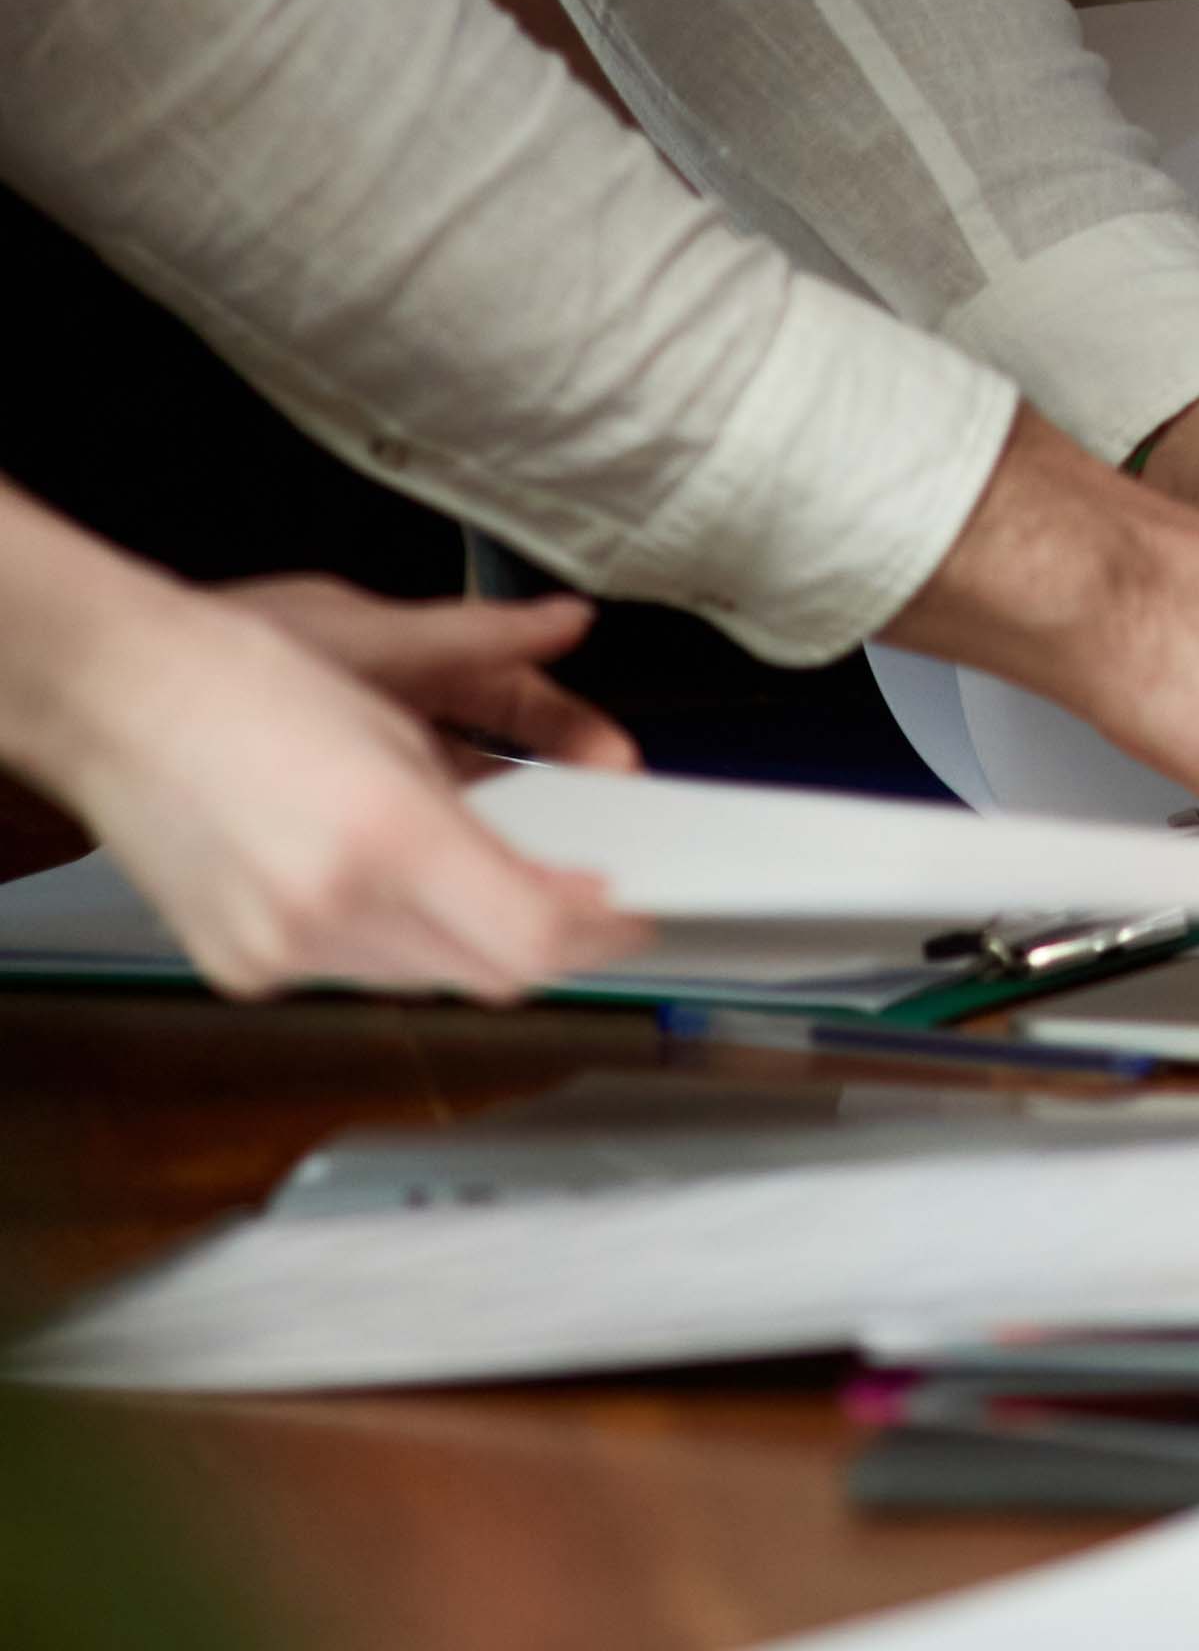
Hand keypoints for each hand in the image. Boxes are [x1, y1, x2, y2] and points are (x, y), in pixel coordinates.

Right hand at [24, 570, 626, 1002]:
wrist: (113, 699)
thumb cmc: (247, 672)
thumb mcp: (402, 702)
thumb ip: (502, 766)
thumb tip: (588, 800)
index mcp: (384, 833)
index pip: (531, 935)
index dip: (598, 931)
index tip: (634, 909)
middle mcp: (332, 912)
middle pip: (486, 971)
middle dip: (548, 936)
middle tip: (587, 897)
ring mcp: (280, 953)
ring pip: (426, 978)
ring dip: (476, 937)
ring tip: (502, 881)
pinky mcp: (243, 968)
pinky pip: (356, 973)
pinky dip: (400, 937)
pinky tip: (404, 887)